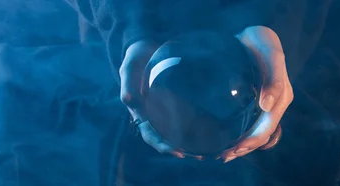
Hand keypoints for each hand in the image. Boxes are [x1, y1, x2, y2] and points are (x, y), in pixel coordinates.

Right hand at [119, 40, 202, 159]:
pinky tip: (211, 131)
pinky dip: (196, 126)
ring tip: (206, 152)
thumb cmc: (136, 57)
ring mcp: (164, 107)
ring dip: (190, 143)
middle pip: (165, 138)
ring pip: (176, 131)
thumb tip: (127, 100)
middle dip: (181, 149)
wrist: (146, 44)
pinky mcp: (176, 100)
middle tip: (199, 156)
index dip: (161, 145)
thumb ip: (128, 83)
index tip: (176, 151)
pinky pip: (186, 116)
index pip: (149, 134)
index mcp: (140, 110)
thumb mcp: (129, 67)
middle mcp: (152, 113)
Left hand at [219, 26, 293, 162]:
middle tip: (223, 156)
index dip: (251, 142)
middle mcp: (274, 104)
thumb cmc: (264, 43)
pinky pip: (249, 122)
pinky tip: (226, 139)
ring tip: (223, 155)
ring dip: (241, 145)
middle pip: (261, 134)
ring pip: (255, 131)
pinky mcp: (254, 100)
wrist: (256, 34)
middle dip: (244, 148)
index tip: (234, 149)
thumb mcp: (271, 54)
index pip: (267, 128)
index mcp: (282, 98)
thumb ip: (274, 78)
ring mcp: (265, 103)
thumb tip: (266, 105)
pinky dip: (239, 134)